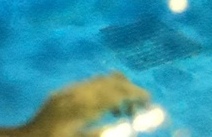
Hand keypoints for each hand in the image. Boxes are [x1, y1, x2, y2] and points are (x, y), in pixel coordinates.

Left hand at [19, 72, 151, 136]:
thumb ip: (106, 133)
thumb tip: (129, 128)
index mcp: (83, 107)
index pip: (115, 92)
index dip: (135, 94)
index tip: (150, 100)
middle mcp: (75, 94)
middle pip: (109, 81)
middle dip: (128, 89)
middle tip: (141, 107)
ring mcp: (66, 92)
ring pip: (99, 81)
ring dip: (116, 91)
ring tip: (122, 113)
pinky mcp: (61, 94)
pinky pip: (88, 86)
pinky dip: (102, 93)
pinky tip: (104, 110)